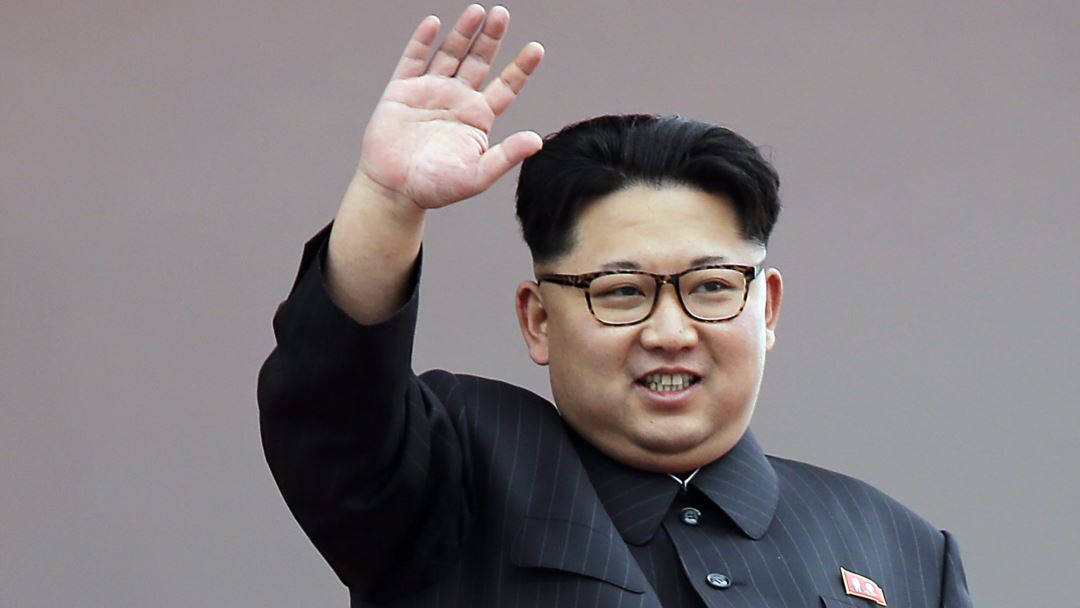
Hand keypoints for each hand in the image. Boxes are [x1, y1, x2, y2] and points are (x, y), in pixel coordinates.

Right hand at [355, 5, 543, 209]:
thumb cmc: (436, 188)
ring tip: (476, 11)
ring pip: (450, 54)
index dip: (521, 67)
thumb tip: (537, 140)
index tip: (536, 49)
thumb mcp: (477, 176)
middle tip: (502, 13)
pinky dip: (422, 40)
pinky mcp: (402, 91)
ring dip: (463, 33)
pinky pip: (413, 59)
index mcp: (478, 118)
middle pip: (479, 61)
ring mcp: (430, 92)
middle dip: (491, 38)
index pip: (506, 87)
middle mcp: (457, 100)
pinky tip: (434, 23)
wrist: (394, 191)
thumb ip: (506, 156)